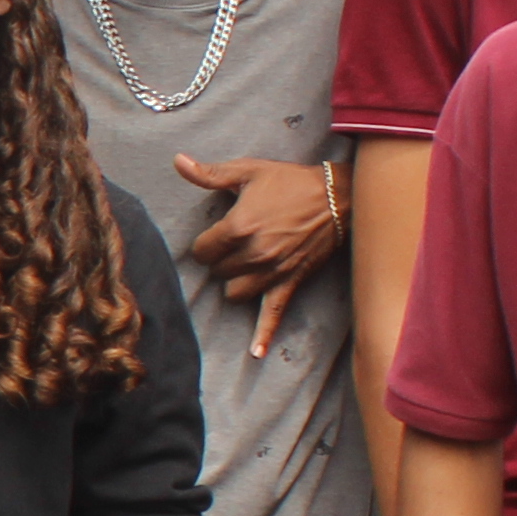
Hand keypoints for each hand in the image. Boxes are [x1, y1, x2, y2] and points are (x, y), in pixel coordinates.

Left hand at [168, 153, 343, 349]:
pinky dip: (263, 335)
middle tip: (231, 247)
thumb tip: (178, 162)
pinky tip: (256, 353)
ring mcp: (272, 271)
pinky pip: (273, 313)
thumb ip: (210, 173)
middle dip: (219, 262)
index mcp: (238, 227)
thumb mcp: (249, 171)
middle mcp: (253, 253)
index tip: (214, 237)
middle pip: (216, 272)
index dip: (204, 245)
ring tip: (241, 268)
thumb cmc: (291, 181)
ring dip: (232, 283)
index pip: (201, 251)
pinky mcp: (290, 282)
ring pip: (234, 294)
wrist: (338, 196)